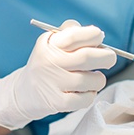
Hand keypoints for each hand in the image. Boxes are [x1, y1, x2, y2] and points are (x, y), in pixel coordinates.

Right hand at [0, 20, 116, 129]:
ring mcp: (53, 83)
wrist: (24, 92)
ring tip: (92, 78)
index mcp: (49, 44)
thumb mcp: (51, 43)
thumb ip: (70, 32)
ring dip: (99, 79)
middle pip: (88, 57)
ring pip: (92, 80)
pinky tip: (84, 91)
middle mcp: (50, 62)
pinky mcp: (57, 102)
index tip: (99, 38)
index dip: (94, 35)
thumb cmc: (47, 63)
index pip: (75, 35)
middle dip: (107, 57)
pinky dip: (91, 94)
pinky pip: (87, 98)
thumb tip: (97, 34)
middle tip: (109, 58)